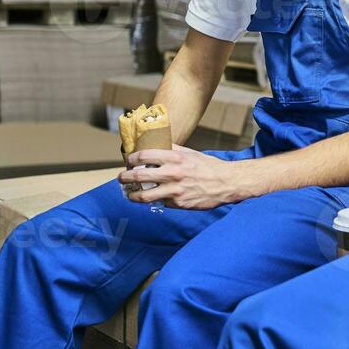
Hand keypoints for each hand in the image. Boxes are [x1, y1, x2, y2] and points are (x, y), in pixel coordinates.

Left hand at [118, 146, 244, 210]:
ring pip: (144, 196)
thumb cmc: (208, 166)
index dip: (132, 159)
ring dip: (132, 195)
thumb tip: (155, 145)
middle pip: (139, 176)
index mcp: (175, 158)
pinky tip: (153, 198)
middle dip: (125, 177)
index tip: (128, 161)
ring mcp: (175, 190)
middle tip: (122, 178)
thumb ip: (172, 150)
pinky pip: (160, 203)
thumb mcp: (190, 153)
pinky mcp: (179, 204)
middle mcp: (173, 174)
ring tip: (129, 194)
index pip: (144, 156)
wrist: (226, 183)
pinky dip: (155, 201)